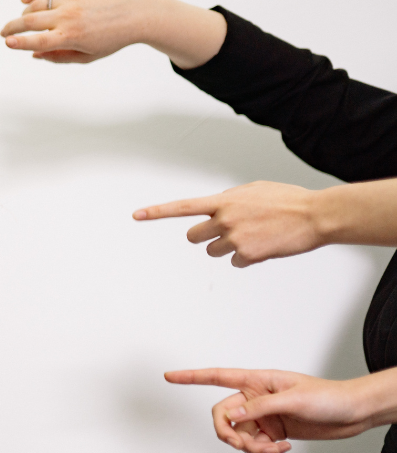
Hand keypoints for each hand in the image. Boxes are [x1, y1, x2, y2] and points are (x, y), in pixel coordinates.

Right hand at [0, 0, 150, 62]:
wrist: (136, 14)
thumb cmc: (112, 38)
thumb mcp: (86, 56)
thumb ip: (58, 57)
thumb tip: (34, 55)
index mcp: (71, 37)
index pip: (36, 41)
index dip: (18, 43)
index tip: (7, 43)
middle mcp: (69, 16)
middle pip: (29, 21)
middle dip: (12, 27)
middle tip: (4, 32)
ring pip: (36, 4)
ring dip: (24, 13)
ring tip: (23, 20)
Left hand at [133, 181, 322, 267]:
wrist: (315, 215)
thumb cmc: (288, 201)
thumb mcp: (254, 190)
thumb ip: (231, 199)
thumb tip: (219, 208)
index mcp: (224, 200)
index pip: (182, 207)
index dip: (157, 212)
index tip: (137, 215)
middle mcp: (224, 219)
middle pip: (194, 237)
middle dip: (205, 237)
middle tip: (225, 232)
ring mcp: (234, 238)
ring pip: (213, 251)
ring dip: (227, 247)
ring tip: (253, 236)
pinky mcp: (247, 255)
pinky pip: (235, 262)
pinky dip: (246, 258)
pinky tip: (263, 246)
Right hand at [165, 368, 378, 452]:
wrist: (351, 413)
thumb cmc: (327, 397)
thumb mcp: (293, 399)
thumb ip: (259, 406)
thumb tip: (233, 415)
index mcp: (256, 381)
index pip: (216, 377)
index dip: (191, 377)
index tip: (169, 377)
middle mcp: (254, 398)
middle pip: (222, 416)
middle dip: (229, 434)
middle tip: (241, 444)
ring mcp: (262, 416)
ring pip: (238, 435)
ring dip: (251, 447)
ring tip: (273, 449)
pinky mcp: (271, 432)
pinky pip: (254, 445)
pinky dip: (265, 452)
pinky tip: (282, 449)